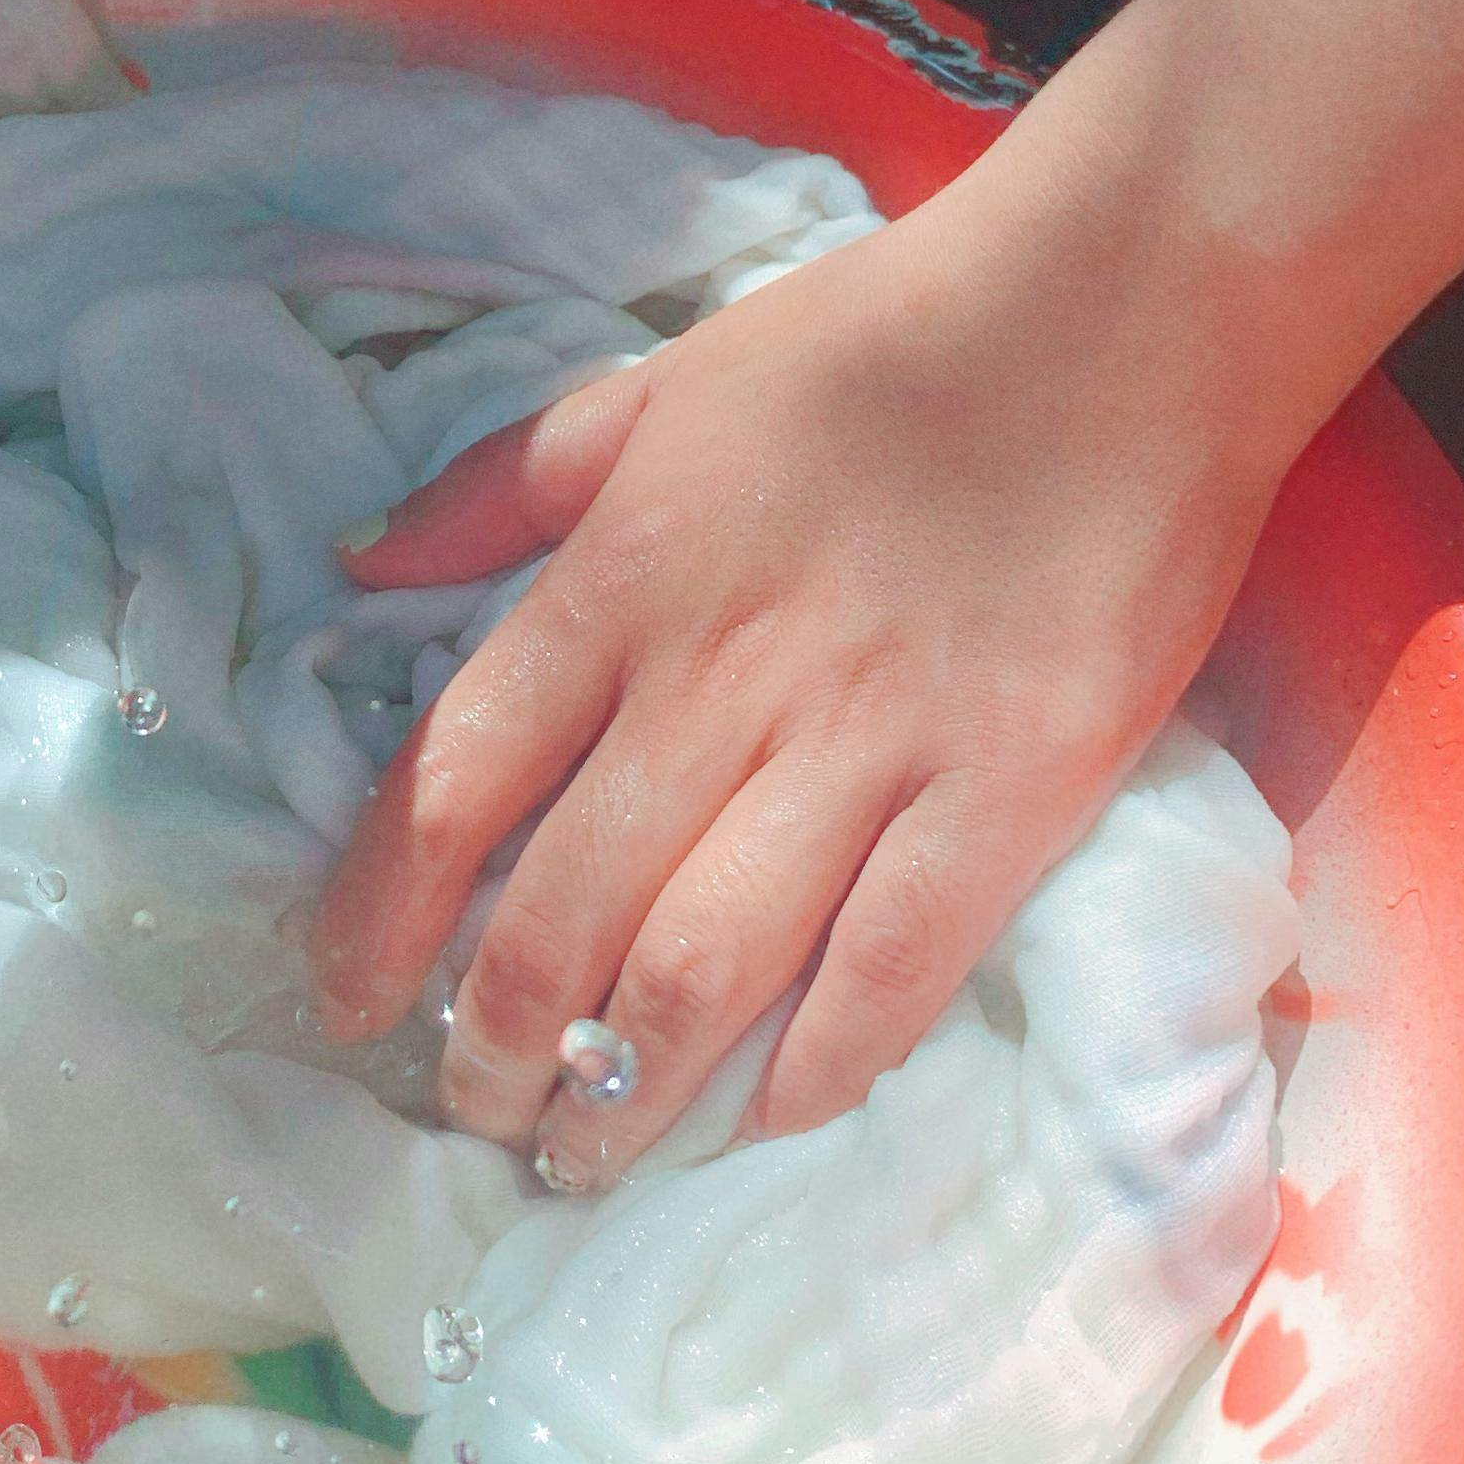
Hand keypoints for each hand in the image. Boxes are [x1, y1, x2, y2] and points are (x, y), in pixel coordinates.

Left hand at [308, 196, 1295, 1181]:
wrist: (1119, 306)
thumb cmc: (876, 340)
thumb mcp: (651, 385)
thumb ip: (497, 486)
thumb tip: (355, 571)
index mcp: (617, 585)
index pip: (452, 784)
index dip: (378, 916)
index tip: (345, 1003)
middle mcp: (718, 682)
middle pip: (562, 912)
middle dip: (496, 1048)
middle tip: (477, 1116)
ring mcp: (870, 744)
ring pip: (704, 968)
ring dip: (626, 1091)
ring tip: (585, 1157)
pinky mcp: (1012, 788)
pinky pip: (893, 964)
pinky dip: (819, 1063)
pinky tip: (766, 1120)